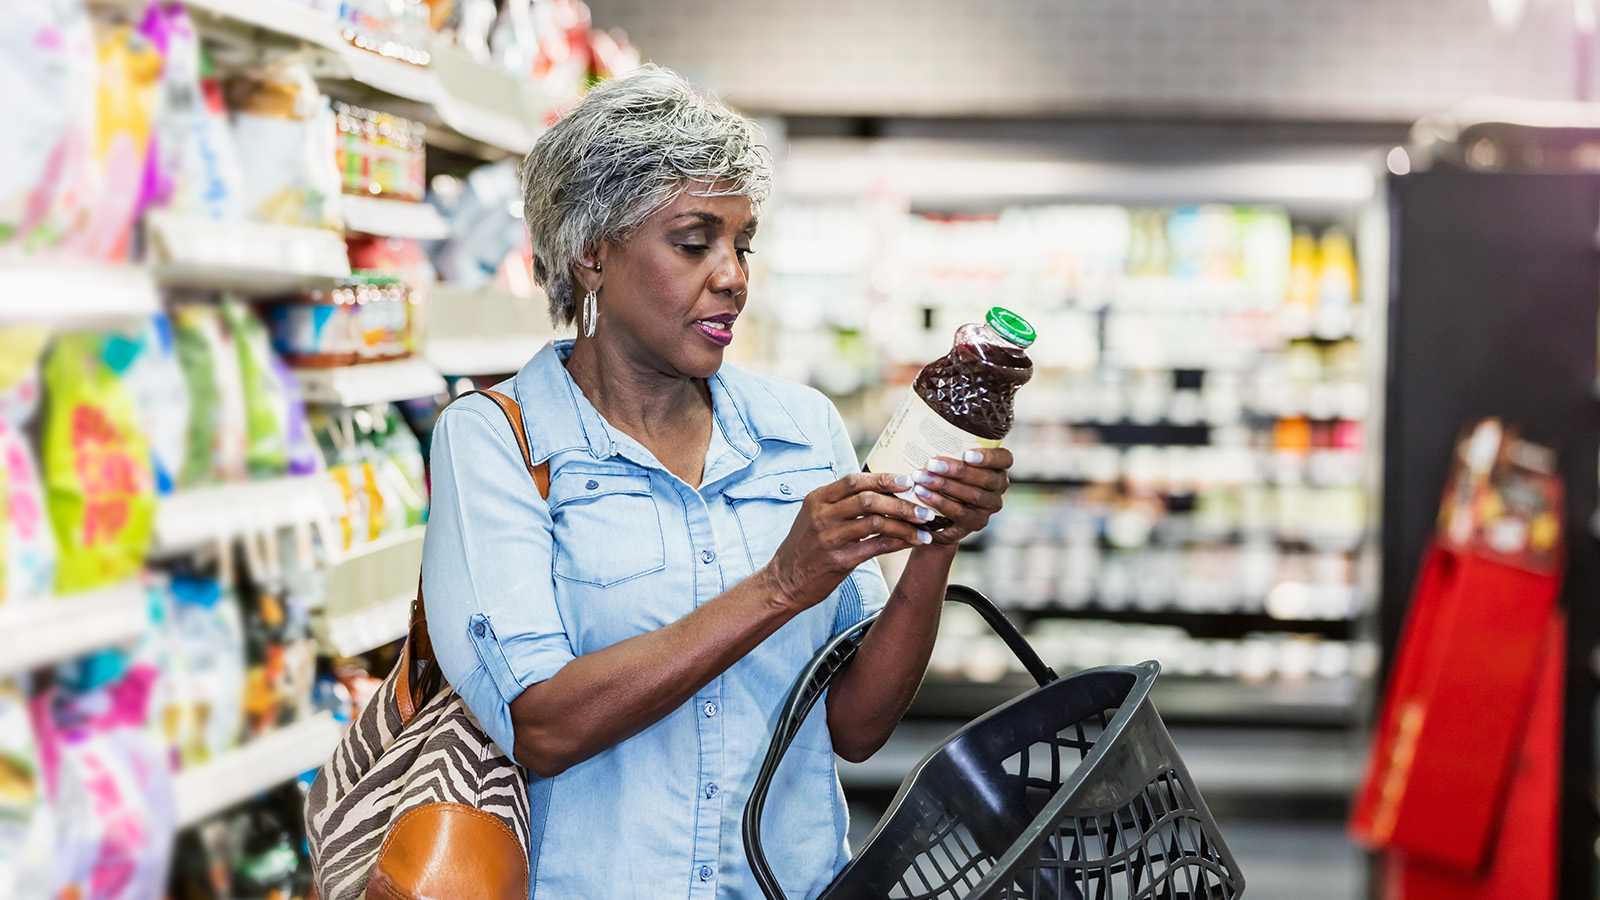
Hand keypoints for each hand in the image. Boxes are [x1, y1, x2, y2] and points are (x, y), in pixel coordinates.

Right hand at [762, 471, 933, 610]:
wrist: (785, 580)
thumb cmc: (806, 546)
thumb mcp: (815, 515)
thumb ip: (841, 501)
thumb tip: (880, 487)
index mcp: (817, 499)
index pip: (854, 481)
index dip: (883, 479)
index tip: (907, 480)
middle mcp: (822, 516)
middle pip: (868, 500)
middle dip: (901, 502)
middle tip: (924, 506)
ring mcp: (830, 538)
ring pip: (876, 523)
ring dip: (905, 523)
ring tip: (926, 525)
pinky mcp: (840, 560)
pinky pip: (877, 547)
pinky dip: (899, 542)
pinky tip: (914, 541)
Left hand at [908, 447, 1012, 544]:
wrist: (935, 512)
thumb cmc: (940, 474)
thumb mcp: (947, 457)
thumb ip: (946, 443)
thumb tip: (925, 419)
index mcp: (997, 468)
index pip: (1004, 459)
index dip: (989, 457)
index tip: (967, 454)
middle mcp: (998, 488)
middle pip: (985, 479)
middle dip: (957, 471)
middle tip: (931, 464)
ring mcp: (988, 508)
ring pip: (973, 496)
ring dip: (945, 486)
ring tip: (922, 478)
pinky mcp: (976, 523)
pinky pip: (961, 514)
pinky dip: (941, 503)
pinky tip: (924, 494)